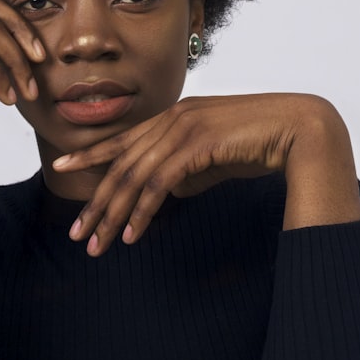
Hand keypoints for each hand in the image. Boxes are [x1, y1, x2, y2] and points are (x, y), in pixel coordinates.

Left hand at [52, 93, 359, 255]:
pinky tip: (131, 234)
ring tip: (97, 245)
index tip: (60, 167)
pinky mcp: (197, 144)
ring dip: (113, 214)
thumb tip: (162, 191)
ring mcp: (184, 128)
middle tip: (77, 233)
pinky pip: (159, 183)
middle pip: (121, 163)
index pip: (122, 138)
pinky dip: (142, 211)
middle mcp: (172, 117)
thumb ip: (184, 170)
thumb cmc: (258, 143)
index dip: (90, 154)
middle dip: (96, 201)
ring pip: (135, 176)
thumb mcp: (211, 158)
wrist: (299, 130)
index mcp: (173, 115)